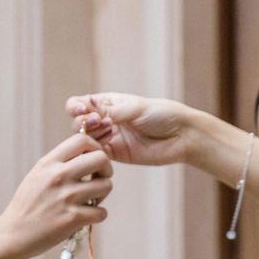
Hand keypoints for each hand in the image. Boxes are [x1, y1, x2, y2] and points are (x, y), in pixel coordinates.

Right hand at [0, 133, 112, 258]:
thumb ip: (58, 164)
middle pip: (101, 159)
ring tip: (90, 200)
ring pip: (106, 185)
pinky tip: (86, 217)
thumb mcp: (37, 176)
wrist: (12, 234)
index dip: (96, 147)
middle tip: (98, 180)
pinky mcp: (73, 218)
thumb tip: (85, 156)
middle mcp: (58, 176)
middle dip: (106, 169)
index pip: (81, 140)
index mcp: (48, 163)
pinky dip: (98, 215)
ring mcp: (67, 197)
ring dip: (103, 194)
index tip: (94, 160)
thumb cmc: (26, 206)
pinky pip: (102, 212)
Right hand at [66, 93, 201, 168]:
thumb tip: (85, 109)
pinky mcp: (116, 155)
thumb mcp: (135, 108)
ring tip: (109, 131)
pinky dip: (95, 152)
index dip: (76, 107)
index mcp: (109, 103)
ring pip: (85, 140)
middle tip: (101, 122)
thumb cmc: (163, 114)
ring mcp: (110, 138)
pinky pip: (96, 155)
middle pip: (78, 123)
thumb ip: (110, 111)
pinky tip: (104, 148)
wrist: (182, 136)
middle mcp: (106, 120)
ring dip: (91, 136)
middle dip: (84, 123)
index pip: (80, 103)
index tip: (82, 110)